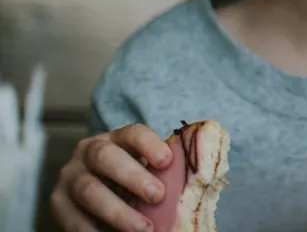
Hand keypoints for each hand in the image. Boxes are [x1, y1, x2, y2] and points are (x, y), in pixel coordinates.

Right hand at [51, 124, 170, 231]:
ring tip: (144, 229)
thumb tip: (198, 180)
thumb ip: (168, 172)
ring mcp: (71, 177)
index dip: (149, 144)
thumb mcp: (149, 171)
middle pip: (105, 157)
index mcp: (117, 138)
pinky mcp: (59, 203)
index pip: (133, 133)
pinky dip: (96, 231)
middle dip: (132, 176)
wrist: (99, 194)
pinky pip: (74, 219)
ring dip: (117, 212)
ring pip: (89, 190)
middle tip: (158, 196)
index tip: (167, 161)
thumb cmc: (135, 181)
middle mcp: (89, 152)